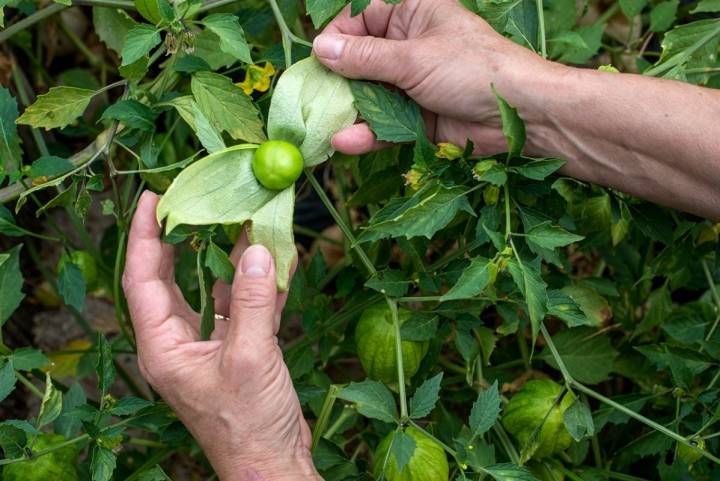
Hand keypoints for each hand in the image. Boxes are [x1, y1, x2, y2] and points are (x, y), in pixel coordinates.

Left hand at [122, 191, 318, 480]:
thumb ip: (251, 301)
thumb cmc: (247, 422)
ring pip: (214, 289)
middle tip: (196, 199)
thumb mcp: (249, 357)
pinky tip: (281, 259)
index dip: (144, 235)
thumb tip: (258, 249)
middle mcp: (179, 341)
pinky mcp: (238, 350)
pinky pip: (244, 307)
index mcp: (162, 345)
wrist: (272, 463)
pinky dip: (261, 286)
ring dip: (233, 259)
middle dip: (185, 239)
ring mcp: (209, 345)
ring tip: (247, 220)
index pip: (142, 279)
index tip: (152, 197)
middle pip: (174, 278)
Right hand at [313, 0, 560, 156]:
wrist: (521, 115)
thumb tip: (320, 48)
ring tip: (323, 123)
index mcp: (411, 15)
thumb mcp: (413, 58)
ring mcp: (411, 85)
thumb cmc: (473, 68)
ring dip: (348, 110)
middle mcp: (408, 48)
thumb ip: (364, 57)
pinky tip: (344, 141)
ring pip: (369, 96)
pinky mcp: (417, 119)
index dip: (337, 34)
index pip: (361, 17)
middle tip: (313, 96)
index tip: (317, 56)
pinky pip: (384, 125)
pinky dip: (365, 134)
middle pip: (359, 60)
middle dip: (336, 79)